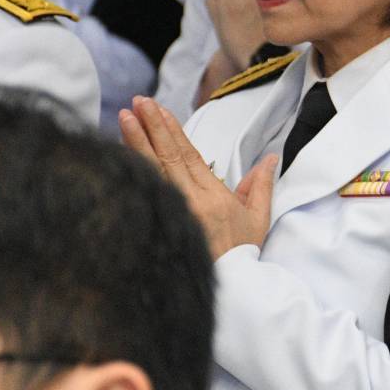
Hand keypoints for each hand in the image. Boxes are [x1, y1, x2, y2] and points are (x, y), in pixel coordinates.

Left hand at [119, 96, 274, 260]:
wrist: (230, 287)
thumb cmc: (242, 253)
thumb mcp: (258, 218)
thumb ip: (260, 185)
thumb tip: (269, 159)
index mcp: (214, 196)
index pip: (188, 155)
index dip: (171, 130)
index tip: (157, 109)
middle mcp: (190, 201)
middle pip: (166, 157)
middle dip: (150, 126)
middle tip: (137, 102)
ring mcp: (173, 213)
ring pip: (151, 171)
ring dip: (136, 142)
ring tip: (124, 117)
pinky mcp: (162, 225)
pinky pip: (144, 192)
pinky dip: (132, 171)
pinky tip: (119, 154)